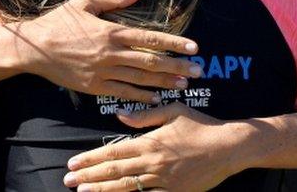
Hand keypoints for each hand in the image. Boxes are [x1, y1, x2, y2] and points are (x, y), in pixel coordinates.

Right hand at [6, 0, 203, 103]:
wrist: (33, 48)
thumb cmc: (59, 21)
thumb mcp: (86, 2)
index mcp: (112, 31)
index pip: (151, 38)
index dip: (174, 43)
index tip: (194, 47)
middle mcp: (111, 53)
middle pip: (151, 61)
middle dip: (178, 66)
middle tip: (199, 70)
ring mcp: (103, 72)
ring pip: (141, 79)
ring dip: (165, 82)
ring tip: (185, 84)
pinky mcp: (94, 87)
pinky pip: (123, 93)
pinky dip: (141, 96)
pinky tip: (157, 97)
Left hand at [64, 103, 249, 191]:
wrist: (228, 147)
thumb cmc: (202, 125)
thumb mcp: (174, 111)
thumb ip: (145, 115)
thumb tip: (119, 115)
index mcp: (151, 142)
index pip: (114, 151)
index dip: (91, 157)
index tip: (73, 162)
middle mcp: (153, 162)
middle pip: (115, 171)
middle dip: (89, 176)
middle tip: (69, 180)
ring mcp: (163, 180)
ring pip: (126, 187)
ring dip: (102, 190)